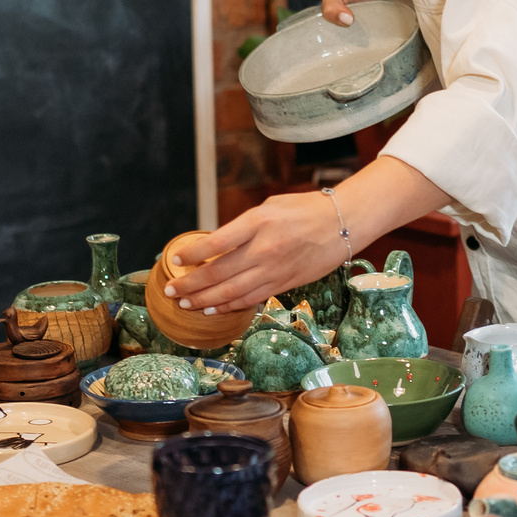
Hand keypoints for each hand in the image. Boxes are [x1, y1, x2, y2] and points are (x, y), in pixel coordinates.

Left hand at [166, 192, 348, 312]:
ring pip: (232, 292)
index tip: (176, 259)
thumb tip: (215, 244)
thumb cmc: (305, 209)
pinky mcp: (284, 283)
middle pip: (218, 272)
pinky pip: (251, 298)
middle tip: (172, 290)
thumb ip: (243, 226)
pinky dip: (229, 306)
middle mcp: (264, 248)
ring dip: (205, 300)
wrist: (344, 223)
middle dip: (191, 284)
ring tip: (186, 304)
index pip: (216, 242)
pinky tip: (214, 309)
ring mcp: (274, 270)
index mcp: (258, 222)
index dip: (193, 254)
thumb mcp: (269, 207)